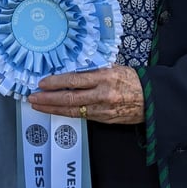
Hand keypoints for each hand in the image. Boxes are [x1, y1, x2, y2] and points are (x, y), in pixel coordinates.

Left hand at [28, 65, 144, 123]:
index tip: (42, 83)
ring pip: (73, 110)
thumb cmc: (132, 80)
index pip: (74, 80)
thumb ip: (93, 70)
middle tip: (33, 97)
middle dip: (48, 98)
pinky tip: (56, 110)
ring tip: (39, 105)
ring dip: (53, 108)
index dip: (55, 82)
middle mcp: (102, 95)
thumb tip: (71, 69)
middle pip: (69, 98)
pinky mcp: (105, 120)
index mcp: (104, 77)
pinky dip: (67, 113)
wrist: (153, 99)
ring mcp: (103, 109)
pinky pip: (82, 117)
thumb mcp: (112, 67)